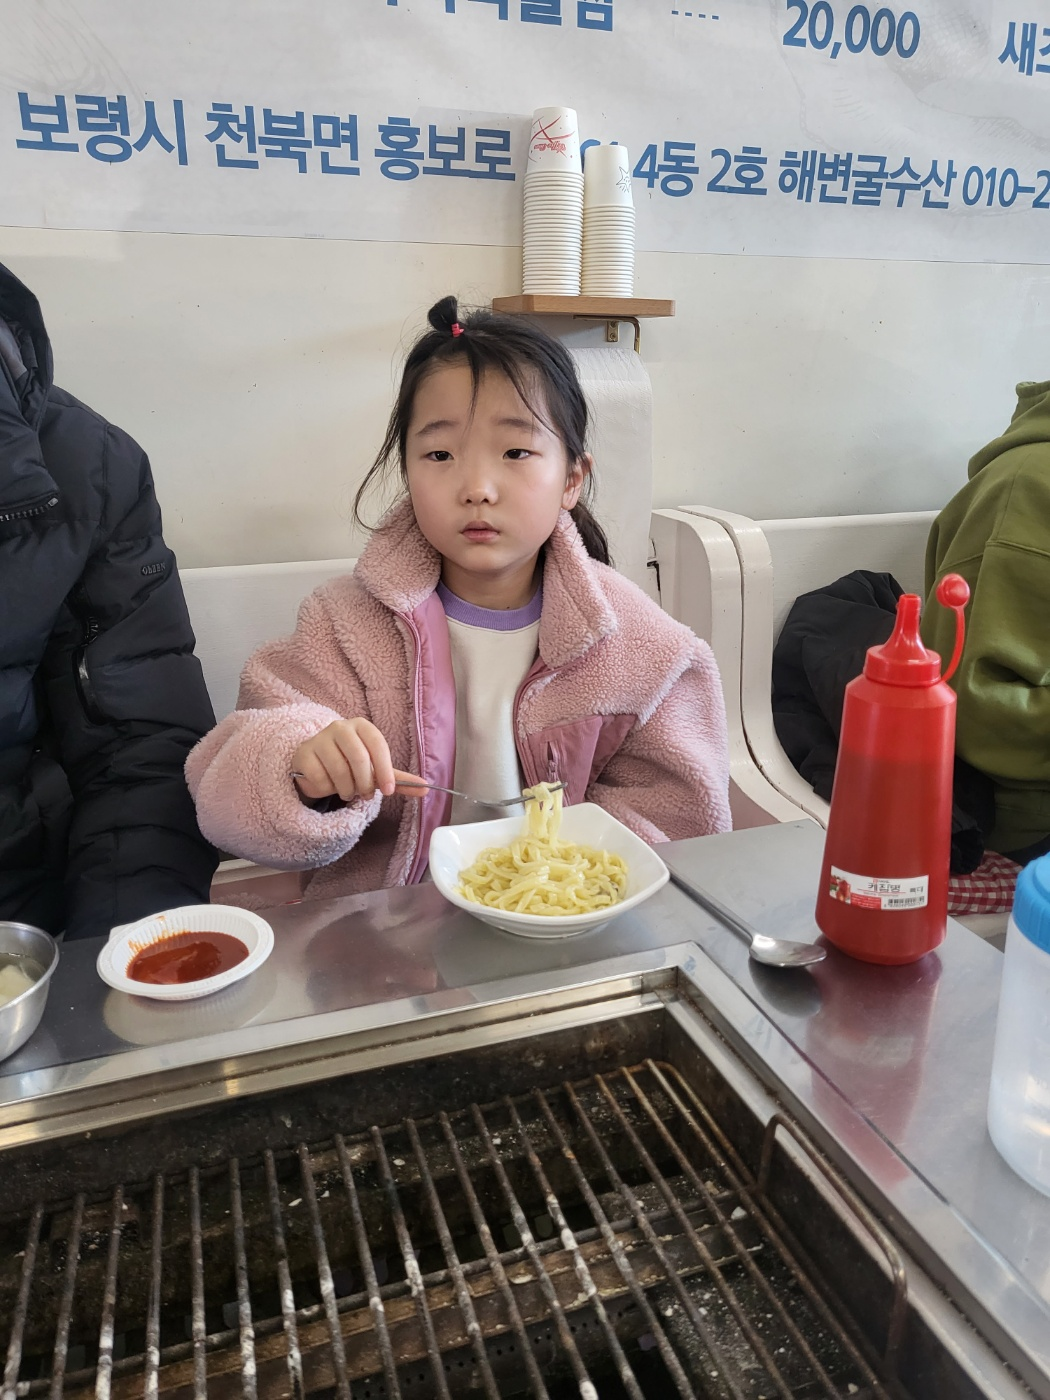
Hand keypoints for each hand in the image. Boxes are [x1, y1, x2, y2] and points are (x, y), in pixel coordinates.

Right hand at [291, 719, 421, 802]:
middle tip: (366, 795)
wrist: (316, 763)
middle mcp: (340, 727)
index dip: (384, 768)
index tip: (389, 790)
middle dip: (365, 783)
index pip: (377, 744)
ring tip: (349, 792)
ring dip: (347, 789)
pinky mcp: (304, 754)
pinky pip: (320, 778)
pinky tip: (329, 786)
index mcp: (362, 726)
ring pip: (339, 771)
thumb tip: (426, 787)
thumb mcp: (375, 769)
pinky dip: (327, 789)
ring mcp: (319, 739)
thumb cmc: (350, 763)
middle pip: (358, 758)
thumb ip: (399, 778)